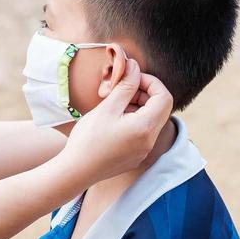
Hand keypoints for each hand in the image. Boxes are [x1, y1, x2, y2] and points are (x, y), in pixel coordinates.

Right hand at [59, 59, 172, 185]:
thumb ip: (125, 86)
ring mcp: (143, 151)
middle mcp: (149, 141)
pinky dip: (133, 120)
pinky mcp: (135, 156)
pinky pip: (143, 133)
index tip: (131, 78)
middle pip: (160, 109)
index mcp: (145, 128)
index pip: (164, 97)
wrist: (75, 172)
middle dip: (144, 93)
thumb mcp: (107, 108)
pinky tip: (113, 120)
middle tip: (121, 90)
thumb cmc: (88, 140)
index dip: (150, 82)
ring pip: (151, 120)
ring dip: (138, 106)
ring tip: (114, 104)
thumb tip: (134, 67)